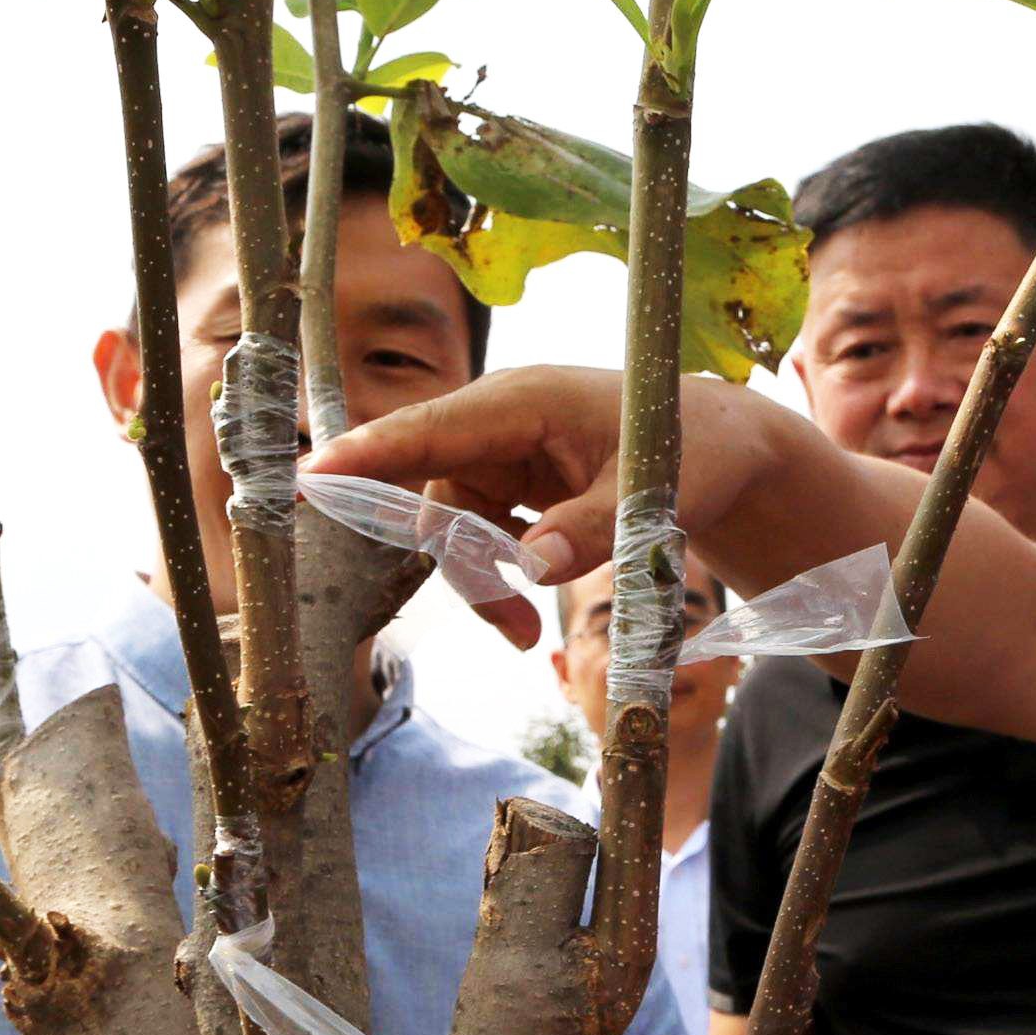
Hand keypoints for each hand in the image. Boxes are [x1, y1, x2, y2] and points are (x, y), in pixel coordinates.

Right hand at [308, 368, 777, 642]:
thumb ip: (595, 526)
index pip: (430, 429)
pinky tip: (525, 612)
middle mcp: (499, 420)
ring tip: (524, 633)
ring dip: (478, 579)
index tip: (310, 475)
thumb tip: (533, 564)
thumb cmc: (694, 452)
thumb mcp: (658, 493)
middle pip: (430, 489)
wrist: (725, 448)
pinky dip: (493, 573)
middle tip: (506, 624)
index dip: (370, 456)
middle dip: (454, 560)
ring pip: (450, 523)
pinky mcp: (511, 480)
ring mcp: (502, 451)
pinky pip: (474, 532)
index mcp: (523, 401)